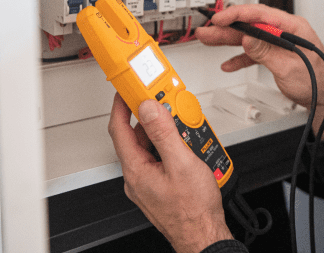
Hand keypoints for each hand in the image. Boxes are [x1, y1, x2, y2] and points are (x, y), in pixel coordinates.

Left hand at [108, 94, 233, 252]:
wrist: (204, 235)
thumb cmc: (193, 209)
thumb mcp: (181, 163)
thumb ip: (164, 133)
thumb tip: (149, 109)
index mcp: (136, 170)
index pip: (119, 129)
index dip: (121, 105)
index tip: (127, 89)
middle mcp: (137, 177)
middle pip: (135, 137)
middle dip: (149, 116)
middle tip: (161, 100)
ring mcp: (148, 183)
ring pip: (149, 147)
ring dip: (163, 131)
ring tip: (180, 121)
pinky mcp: (160, 186)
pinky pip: (159, 158)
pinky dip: (170, 145)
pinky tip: (186, 143)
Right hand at [194, 4, 323, 139]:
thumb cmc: (318, 82)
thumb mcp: (288, 67)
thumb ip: (266, 51)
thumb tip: (247, 37)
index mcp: (292, 27)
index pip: (260, 14)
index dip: (237, 15)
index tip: (219, 18)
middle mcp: (286, 32)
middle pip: (251, 25)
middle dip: (227, 27)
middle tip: (207, 30)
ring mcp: (281, 44)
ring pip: (250, 38)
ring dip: (229, 40)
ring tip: (210, 40)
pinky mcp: (277, 56)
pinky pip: (255, 53)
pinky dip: (241, 57)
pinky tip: (228, 63)